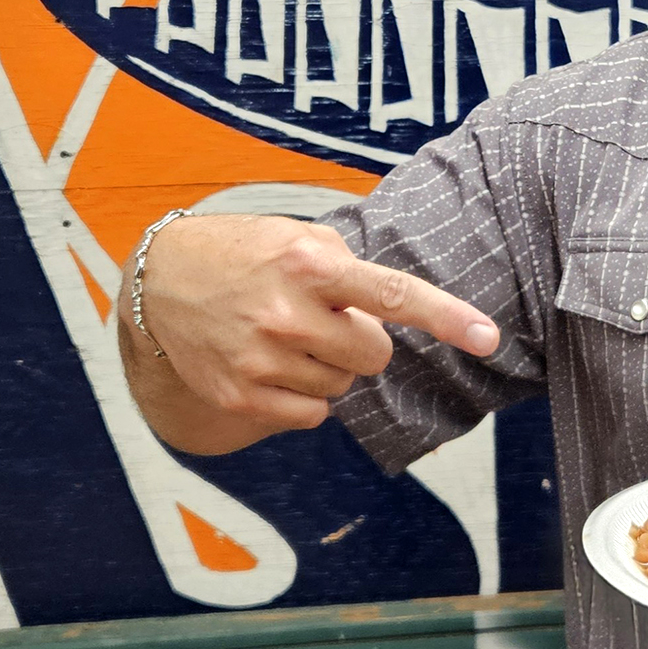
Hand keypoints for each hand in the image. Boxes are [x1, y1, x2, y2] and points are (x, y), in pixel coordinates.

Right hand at [119, 214, 499, 453]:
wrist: (160, 282)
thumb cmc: (247, 254)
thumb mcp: (297, 235)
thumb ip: (350, 264)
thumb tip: (397, 307)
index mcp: (310, 263)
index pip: (392, 293)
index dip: (446, 317)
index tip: (488, 337)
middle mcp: (286, 311)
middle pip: (375, 354)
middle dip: (361, 340)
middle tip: (324, 319)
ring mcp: (261, 359)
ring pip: (343, 385)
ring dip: (328, 365)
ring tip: (285, 335)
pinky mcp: (241, 396)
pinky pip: (313, 413)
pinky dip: (305, 394)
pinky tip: (272, 364)